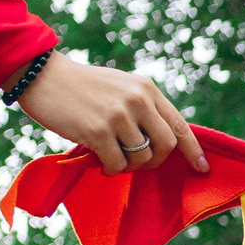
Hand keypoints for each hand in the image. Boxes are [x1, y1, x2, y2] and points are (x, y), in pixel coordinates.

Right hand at [15, 54, 207, 175]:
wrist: (41, 76)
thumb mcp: (121, 87)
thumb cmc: (81, 86)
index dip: (193, 150)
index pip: (180, 125)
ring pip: (141, 158)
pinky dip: (112, 169)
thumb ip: (143, 107)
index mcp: (147, 89)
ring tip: (113, 159)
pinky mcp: (98, 131)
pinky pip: (117, 164)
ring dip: (129, 166)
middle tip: (137, 164)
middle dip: (155, 162)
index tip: (203, 168)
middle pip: (166, 146)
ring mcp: (119, 116)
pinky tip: (101, 163)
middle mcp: (138, 100)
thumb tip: (162, 141)